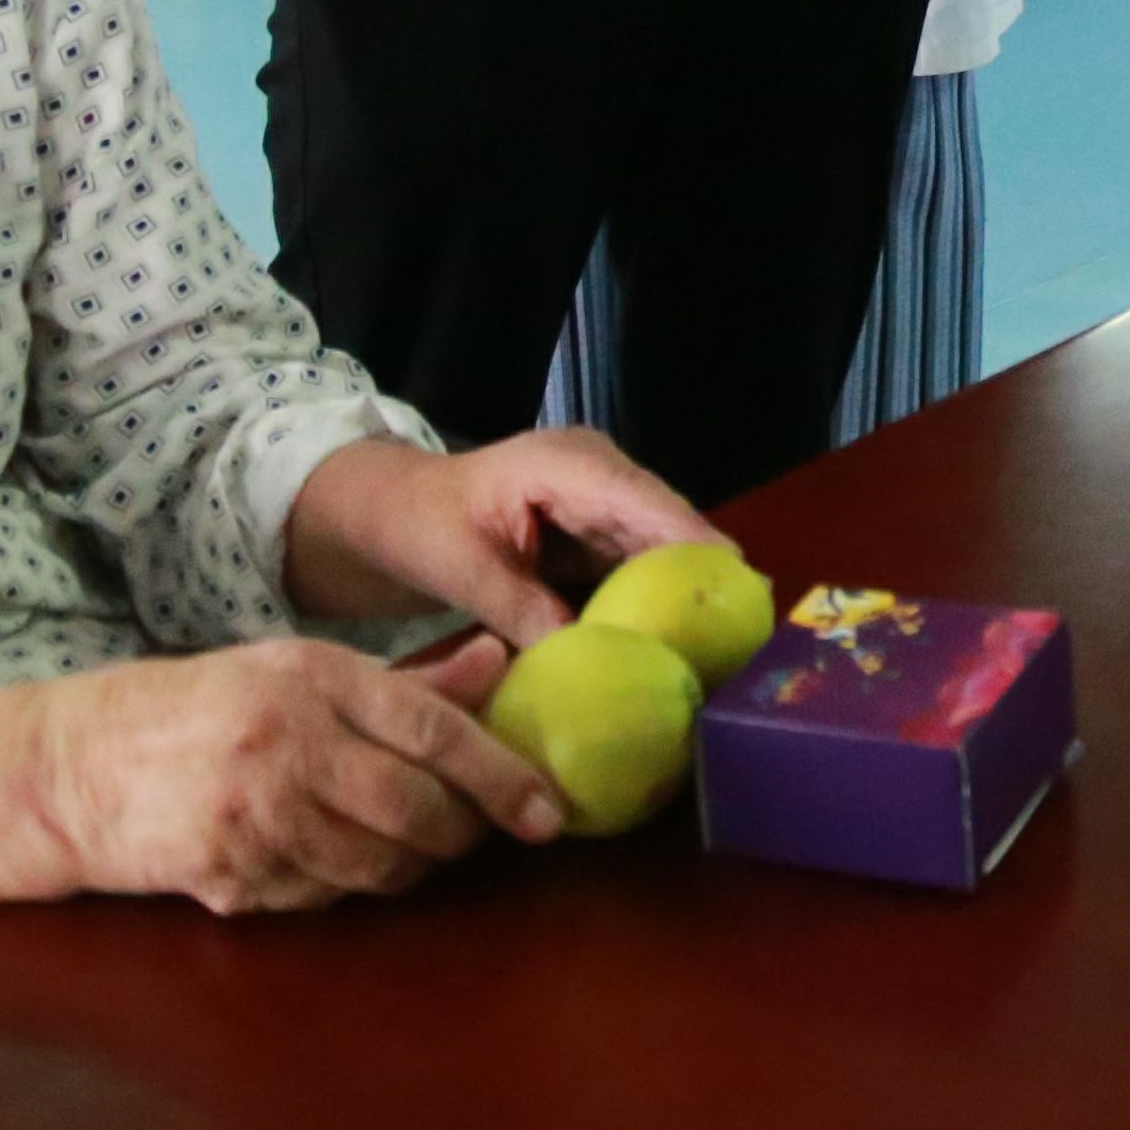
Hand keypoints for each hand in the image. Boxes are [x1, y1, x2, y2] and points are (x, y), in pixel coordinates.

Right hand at [17, 630, 566, 909]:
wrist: (75, 767)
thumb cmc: (202, 707)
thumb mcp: (299, 670)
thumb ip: (407, 679)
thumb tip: (501, 667)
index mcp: (311, 678)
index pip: (433, 730)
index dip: (501, 776)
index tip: (547, 811)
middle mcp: (287, 744)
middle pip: (416, 810)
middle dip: (464, 834)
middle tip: (483, 835)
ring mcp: (255, 817)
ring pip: (379, 865)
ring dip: (414, 866)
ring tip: (417, 846)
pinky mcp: (229, 876)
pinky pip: (326, 896)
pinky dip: (350, 885)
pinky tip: (338, 857)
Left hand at [284, 427, 716, 642]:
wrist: (386, 511)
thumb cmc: (416, 523)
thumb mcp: (459, 566)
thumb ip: (519, 607)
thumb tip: (585, 655)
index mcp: (573, 466)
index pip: (655, 508)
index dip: (702, 552)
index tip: (744, 604)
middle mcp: (604, 477)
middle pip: (673, 532)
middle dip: (702, 585)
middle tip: (735, 655)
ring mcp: (603, 506)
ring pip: (662, 555)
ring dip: (681, 602)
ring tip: (715, 663)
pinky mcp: (597, 538)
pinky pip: (637, 572)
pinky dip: (650, 608)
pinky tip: (666, 656)